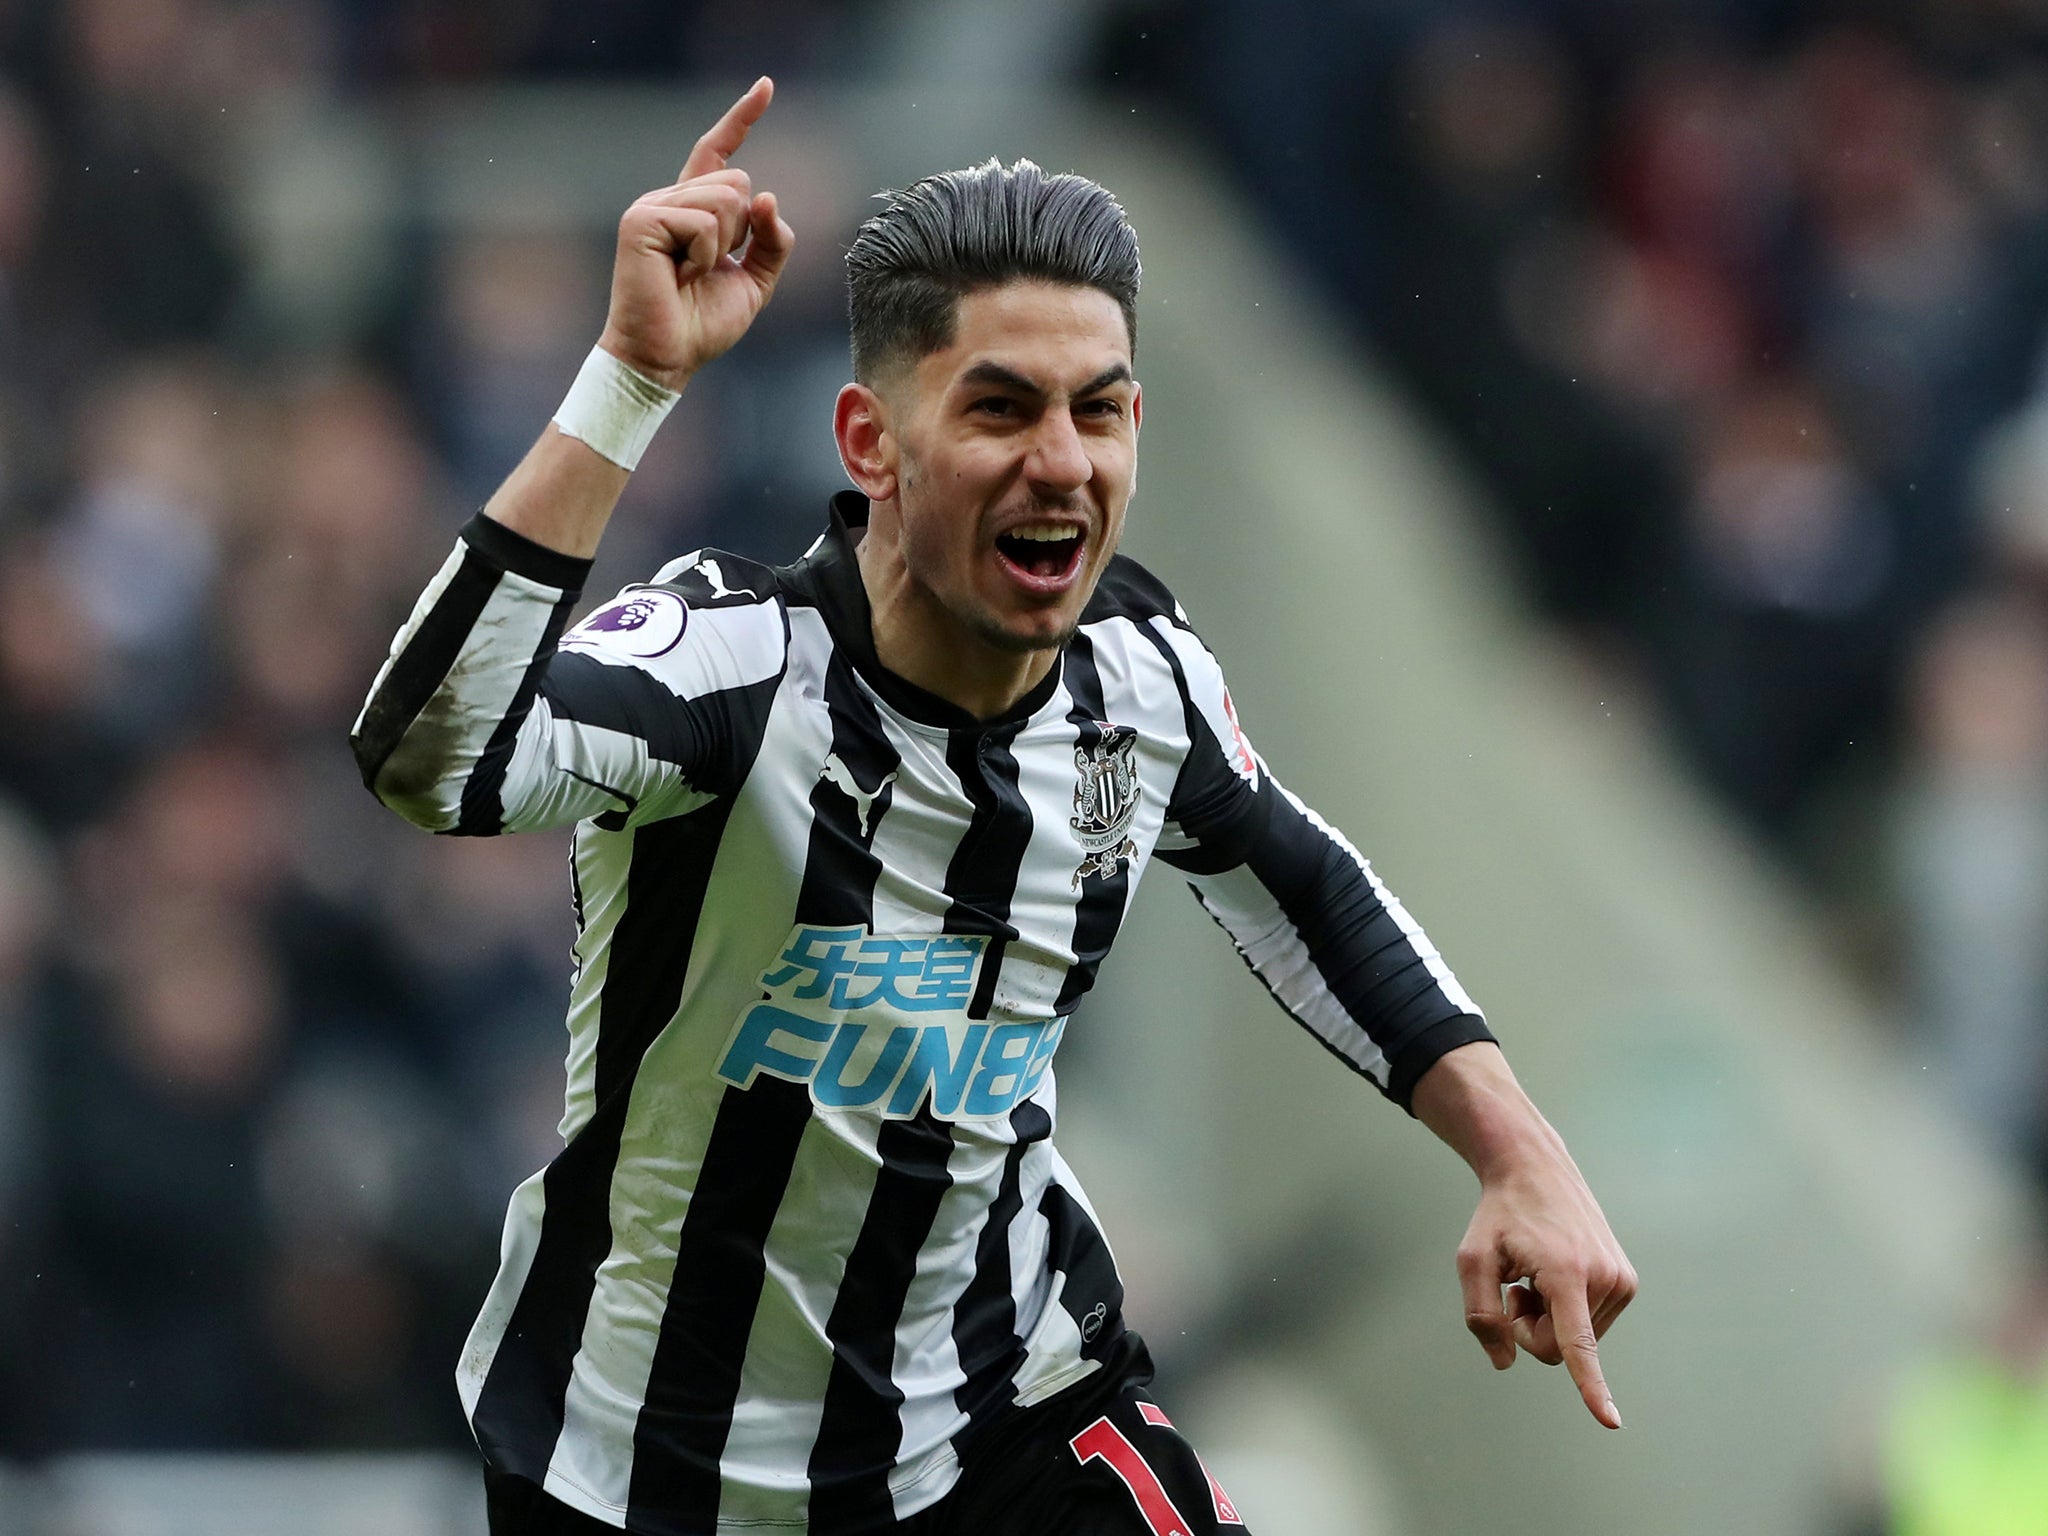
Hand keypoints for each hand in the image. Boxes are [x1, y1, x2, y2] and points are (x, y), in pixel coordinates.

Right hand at [597, 76, 796, 391]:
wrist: (667, 357)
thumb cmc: (703, 324)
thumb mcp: (755, 281)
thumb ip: (772, 241)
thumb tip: (769, 196)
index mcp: (694, 208)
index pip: (721, 152)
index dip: (743, 117)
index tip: (766, 85)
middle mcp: (671, 197)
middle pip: (739, 182)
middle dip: (743, 231)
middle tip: (710, 267)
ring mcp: (652, 205)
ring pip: (726, 199)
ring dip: (724, 246)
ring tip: (693, 272)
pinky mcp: (641, 220)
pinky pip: (703, 222)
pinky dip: (705, 254)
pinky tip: (681, 274)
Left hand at [1411, 1042, 1637, 1427]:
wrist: (1536, 1169)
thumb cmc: (1500, 1214)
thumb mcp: (1473, 1259)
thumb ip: (1482, 1316)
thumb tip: (1505, 1362)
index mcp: (1565, 1274)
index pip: (1577, 1344)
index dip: (1591, 1388)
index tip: (1610, 1421)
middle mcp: (1604, 1277)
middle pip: (1558, 1349)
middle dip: (1529, 1330)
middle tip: (1515, 1287)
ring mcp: (1621, 1280)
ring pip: (1575, 1341)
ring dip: (1547, 1317)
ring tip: (1536, 1275)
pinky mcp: (1627, 1282)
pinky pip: (1588, 1325)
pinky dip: (1565, 1310)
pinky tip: (1554, 1274)